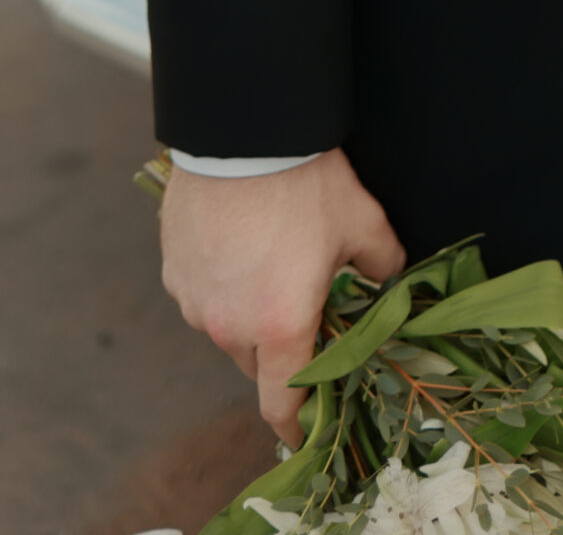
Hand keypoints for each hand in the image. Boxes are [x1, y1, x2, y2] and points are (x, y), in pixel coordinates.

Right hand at [160, 148, 404, 443]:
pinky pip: (201, 296)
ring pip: (226, 329)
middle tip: (305, 311)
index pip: (281, 403)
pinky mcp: (173, 271)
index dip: (297, 424)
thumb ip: (383, 264)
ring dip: (247, 315)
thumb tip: (389, 280)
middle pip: (257, 362)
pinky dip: (222, 286)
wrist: (243, 133)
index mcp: (279, 326)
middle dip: (281, 350)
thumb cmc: (306, 182)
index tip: (307, 430)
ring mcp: (194, 301)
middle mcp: (228, 326)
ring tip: (272, 265)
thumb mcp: (363, 222)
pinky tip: (241, 247)